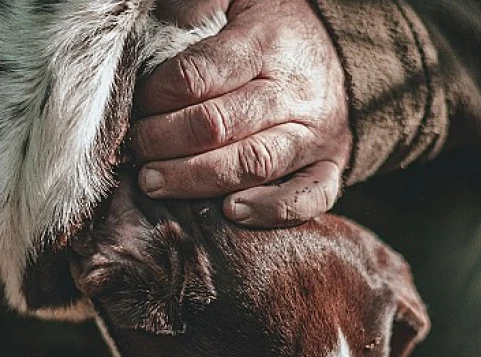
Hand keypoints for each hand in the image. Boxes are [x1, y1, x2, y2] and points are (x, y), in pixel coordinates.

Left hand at [132, 0, 352, 227]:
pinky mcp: (330, 167)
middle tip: (136, 152)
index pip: (199, 76)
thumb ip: (196, 8)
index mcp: (265, 43)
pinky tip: (230, 212)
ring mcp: (314, 136)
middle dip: (164, 142)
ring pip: (253, 165)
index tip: (136, 109)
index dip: (157, 97)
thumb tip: (154, 28)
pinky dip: (270, 210)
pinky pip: (307, 197)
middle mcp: (292, 93)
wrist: (344, 57)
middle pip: (219, 126)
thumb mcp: (236, 1)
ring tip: (156, 184)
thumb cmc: (275, 34)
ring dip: (197, 180)